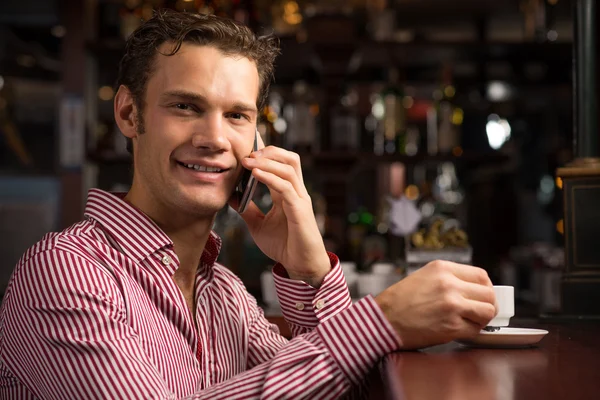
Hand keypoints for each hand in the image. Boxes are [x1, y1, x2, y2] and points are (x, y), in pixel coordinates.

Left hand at [234, 141, 329, 286]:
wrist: (300, 266)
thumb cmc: (283, 246)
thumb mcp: (258, 225)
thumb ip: (247, 209)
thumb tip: (231, 197)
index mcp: (287, 193)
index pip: (280, 164)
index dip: (265, 154)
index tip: (244, 151)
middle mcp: (296, 192)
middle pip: (290, 158)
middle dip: (270, 151)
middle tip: (248, 153)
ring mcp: (300, 199)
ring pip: (289, 168)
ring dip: (267, 162)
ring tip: (248, 161)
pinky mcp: (300, 210)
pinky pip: (286, 187)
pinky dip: (270, 178)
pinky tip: (255, 175)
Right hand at [375, 261, 496, 349]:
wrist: (383, 320)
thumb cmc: (399, 301)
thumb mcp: (424, 276)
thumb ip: (449, 278)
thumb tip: (472, 288)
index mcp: (442, 269)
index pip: (481, 275)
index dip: (485, 287)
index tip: (482, 295)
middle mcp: (449, 284)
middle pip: (488, 293)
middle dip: (487, 304)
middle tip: (479, 310)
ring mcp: (452, 305)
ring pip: (488, 311)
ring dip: (482, 318)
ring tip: (470, 320)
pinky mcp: (451, 326)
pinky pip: (475, 330)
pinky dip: (471, 332)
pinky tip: (459, 329)